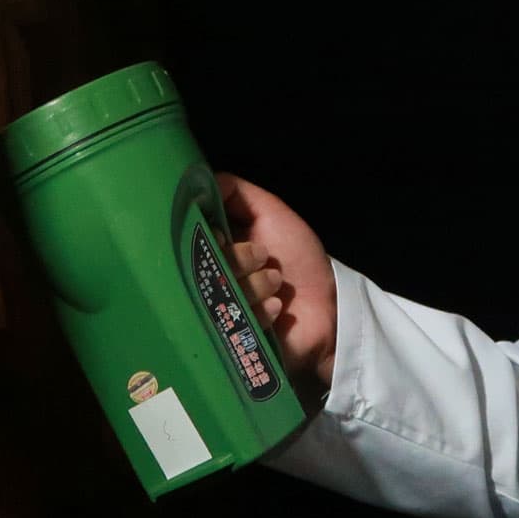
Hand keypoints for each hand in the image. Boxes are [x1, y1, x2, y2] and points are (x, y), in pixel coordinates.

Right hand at [218, 172, 338, 389]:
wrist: (329, 303)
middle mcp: (212, 278)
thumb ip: (237, 192)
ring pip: (221, 294)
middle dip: (239, 259)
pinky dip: (262, 311)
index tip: (222, 235)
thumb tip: (202, 178)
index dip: (204, 237)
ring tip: (277, 285)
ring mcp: (221, 311)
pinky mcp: (233, 339)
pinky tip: (277, 308)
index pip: (190, 239)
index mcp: (215, 248)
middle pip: (203, 267)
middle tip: (264, 257)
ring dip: (256, 284)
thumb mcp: (271, 212)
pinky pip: (236, 322)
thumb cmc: (298, 257)